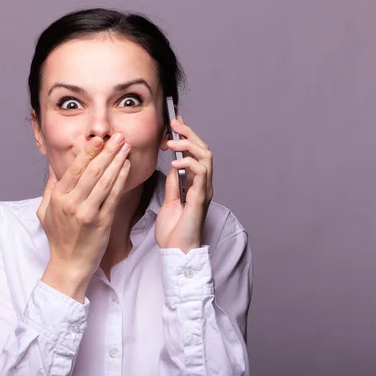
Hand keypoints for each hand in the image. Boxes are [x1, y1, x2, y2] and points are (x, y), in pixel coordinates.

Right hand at [37, 134, 130, 300]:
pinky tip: (126, 167)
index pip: (75, 169)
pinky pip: (114, 196)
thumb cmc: (58, 238)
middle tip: (118, 136)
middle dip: (107, 151)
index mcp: (58, 198)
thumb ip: (50, 188)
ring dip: (117, 161)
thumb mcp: (45, 212)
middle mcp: (72, 203)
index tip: (99, 138)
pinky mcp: (102, 222)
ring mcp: (87, 213)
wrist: (68, 265)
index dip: (88, 151)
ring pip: (105, 181)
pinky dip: (121, 179)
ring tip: (125, 147)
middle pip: (92, 171)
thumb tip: (53, 168)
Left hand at [155, 116, 212, 252]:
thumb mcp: (170, 202)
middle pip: (204, 150)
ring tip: (172, 143)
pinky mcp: (200, 200)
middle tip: (174, 124)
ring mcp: (204, 192)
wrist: (177, 253)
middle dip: (189, 134)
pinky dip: (190, 165)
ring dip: (189, 146)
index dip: (188, 136)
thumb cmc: (174, 232)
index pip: (196, 153)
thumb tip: (173, 167)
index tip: (176, 122)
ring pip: (206, 158)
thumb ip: (174, 184)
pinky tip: (176, 163)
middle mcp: (204, 185)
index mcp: (196, 185)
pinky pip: (201, 175)